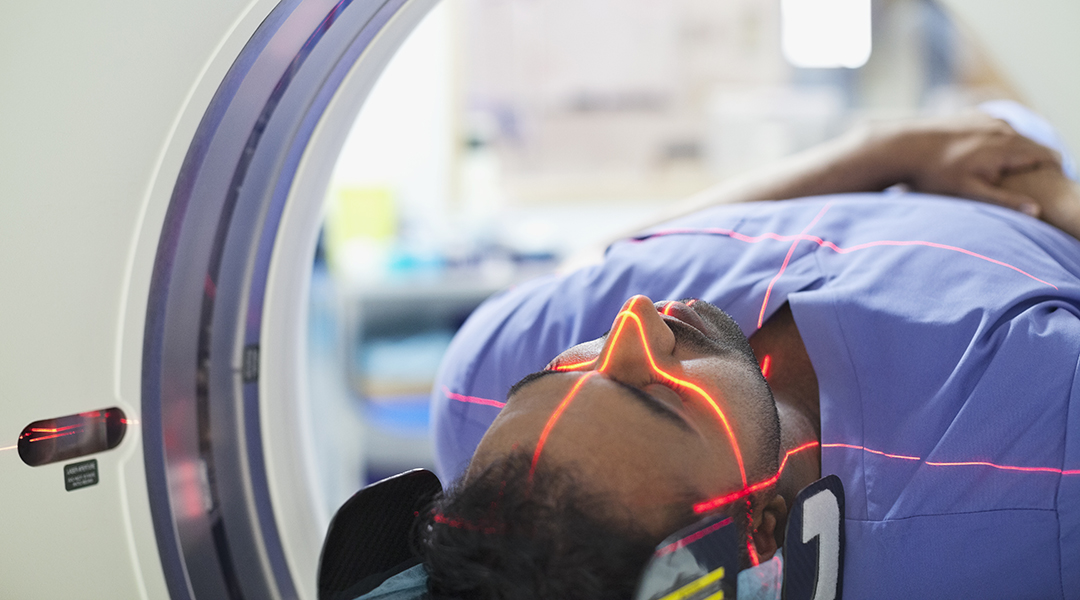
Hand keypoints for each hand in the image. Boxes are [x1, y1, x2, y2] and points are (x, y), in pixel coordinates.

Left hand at [866, 112, 1061, 215]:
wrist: (903, 146)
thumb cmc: (934, 174)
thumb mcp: (970, 192)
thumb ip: (1004, 201)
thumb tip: (1036, 211)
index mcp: (1007, 147)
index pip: (1045, 156)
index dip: (1052, 170)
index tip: (1054, 183)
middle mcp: (1001, 129)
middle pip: (1032, 144)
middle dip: (1037, 161)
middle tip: (1040, 178)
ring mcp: (986, 120)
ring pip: (1014, 135)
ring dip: (1018, 150)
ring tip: (1016, 168)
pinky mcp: (972, 116)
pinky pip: (994, 128)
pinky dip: (999, 140)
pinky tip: (990, 153)